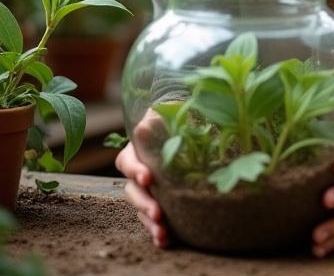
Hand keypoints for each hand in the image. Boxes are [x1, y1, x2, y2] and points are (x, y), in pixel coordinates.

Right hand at [115, 113, 168, 247]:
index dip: (135, 170)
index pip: (127, 161)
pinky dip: (157, 231)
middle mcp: (138, 171)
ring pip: (141, 208)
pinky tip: (165, 241)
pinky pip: (153, 219)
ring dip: (149, 222)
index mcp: (136, 150)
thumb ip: (157, 118)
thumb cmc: (176, 115)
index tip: (148, 178)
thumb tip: (145, 128)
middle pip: (132, 191)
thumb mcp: (167, 111)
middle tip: (158, 213)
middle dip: (144, 203)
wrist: (189, 123)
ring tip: (162, 234)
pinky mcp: (160, 200)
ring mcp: (148, 188)